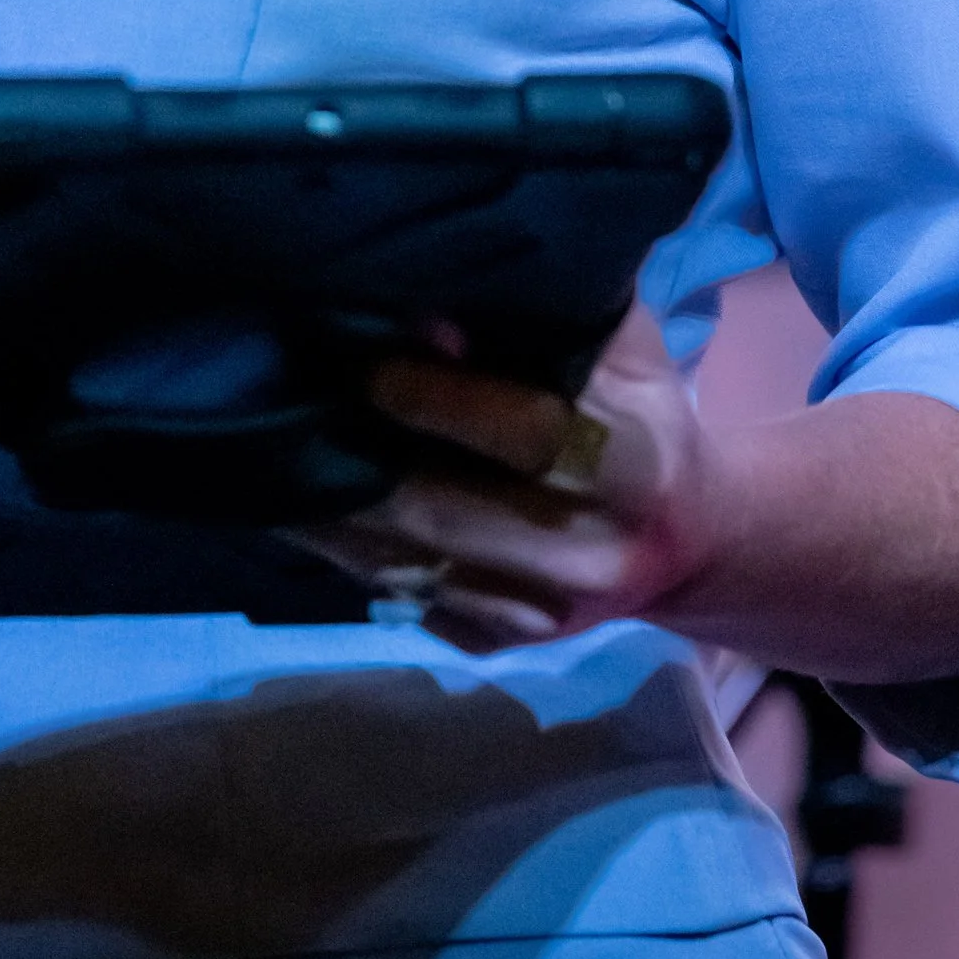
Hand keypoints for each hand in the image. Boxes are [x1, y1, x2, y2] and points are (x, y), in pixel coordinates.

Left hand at [294, 304, 724, 652]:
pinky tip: (303, 505)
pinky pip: (399, 594)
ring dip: (328, 509)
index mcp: (634, 462)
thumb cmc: (642, 411)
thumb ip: (552, 315)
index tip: (368, 361)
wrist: (687, 539)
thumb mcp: (623, 345)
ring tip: (270, 452)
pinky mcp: (499, 645)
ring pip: (406, 560)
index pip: (525, 433)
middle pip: (443, 509)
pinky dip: (343, 548)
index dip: (438, 399)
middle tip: (286, 400)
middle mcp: (587, 552)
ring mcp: (540, 614)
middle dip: (356, 457)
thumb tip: (431, 312)